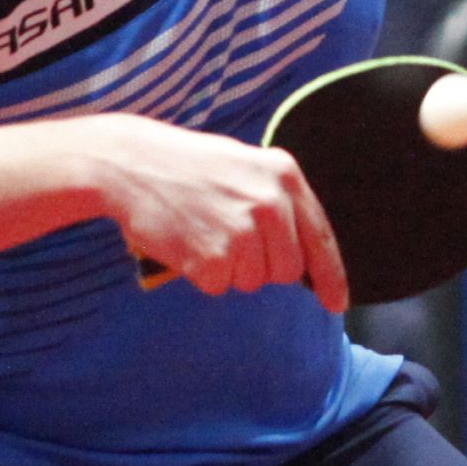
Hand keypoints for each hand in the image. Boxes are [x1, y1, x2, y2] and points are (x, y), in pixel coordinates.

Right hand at [74, 113, 349, 313]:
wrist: (129, 163)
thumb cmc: (185, 167)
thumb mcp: (243, 166)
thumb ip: (275, 201)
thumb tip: (298, 255)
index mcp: (283, 175)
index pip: (320, 237)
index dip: (330, 276)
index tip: (336, 302)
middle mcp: (271, 203)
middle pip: (287, 270)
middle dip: (261, 267)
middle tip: (225, 240)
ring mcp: (243, 231)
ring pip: (252, 281)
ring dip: (227, 269)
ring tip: (201, 233)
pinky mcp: (214, 257)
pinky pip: (219, 286)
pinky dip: (201, 274)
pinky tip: (185, 243)